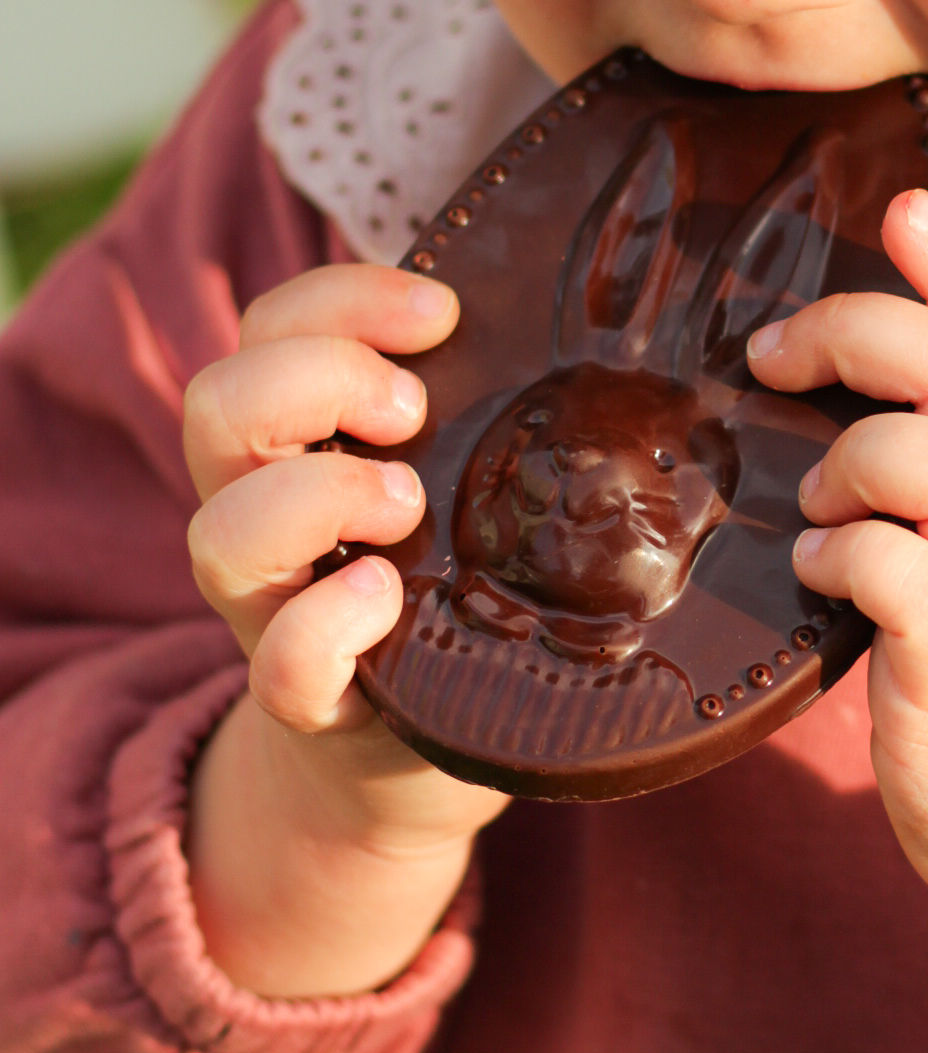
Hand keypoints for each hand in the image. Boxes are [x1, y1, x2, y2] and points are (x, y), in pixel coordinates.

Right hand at [181, 264, 507, 995]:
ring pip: (219, 535)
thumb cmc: (458, 593)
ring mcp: (274, 613)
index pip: (270, 331)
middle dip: (320, 379)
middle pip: (217, 406)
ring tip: (408, 505)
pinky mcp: (312, 704)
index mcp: (298, 446)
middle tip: (415, 411)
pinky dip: (325, 625)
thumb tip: (586, 332)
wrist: (421, 752)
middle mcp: (262, 518)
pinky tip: (384, 597)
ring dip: (318, 496)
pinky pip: (281, 668)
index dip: (340, 300)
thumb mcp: (465, 487)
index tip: (441, 312)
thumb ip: (483, 415)